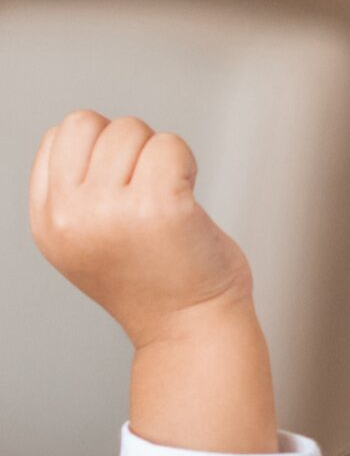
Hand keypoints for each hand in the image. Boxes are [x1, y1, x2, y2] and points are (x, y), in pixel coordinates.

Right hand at [29, 112, 274, 451]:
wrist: (195, 332)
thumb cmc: (157, 285)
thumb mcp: (85, 243)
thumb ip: (72, 194)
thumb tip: (82, 133)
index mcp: (49, 222)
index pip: (59, 137)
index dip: (99, 152)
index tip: (124, 191)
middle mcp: (72, 216)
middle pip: (89, 123)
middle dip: (128, 145)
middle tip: (151, 191)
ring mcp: (113, 210)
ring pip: (132, 129)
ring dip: (160, 156)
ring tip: (170, 203)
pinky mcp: (161, 206)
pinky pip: (171, 145)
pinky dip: (187, 163)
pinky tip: (189, 201)